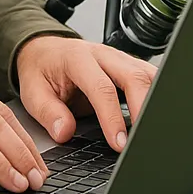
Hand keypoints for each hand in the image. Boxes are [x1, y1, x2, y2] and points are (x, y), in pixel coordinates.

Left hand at [15, 36, 156, 151]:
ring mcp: (120, 58)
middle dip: (143, 109)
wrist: (45, 51)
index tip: (119, 143)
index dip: (112, 117)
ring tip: (156, 132)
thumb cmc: (42, 70)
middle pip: (133, 76)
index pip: (101, 87)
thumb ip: (48, 112)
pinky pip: (151, 79)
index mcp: (77, 58)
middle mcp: (103, 54)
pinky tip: (159, 117)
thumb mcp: (33, 92)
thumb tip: (65, 133)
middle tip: (143, 140)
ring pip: (148, 75)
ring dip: (156, 102)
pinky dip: (159, 97)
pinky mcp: (130, 66)